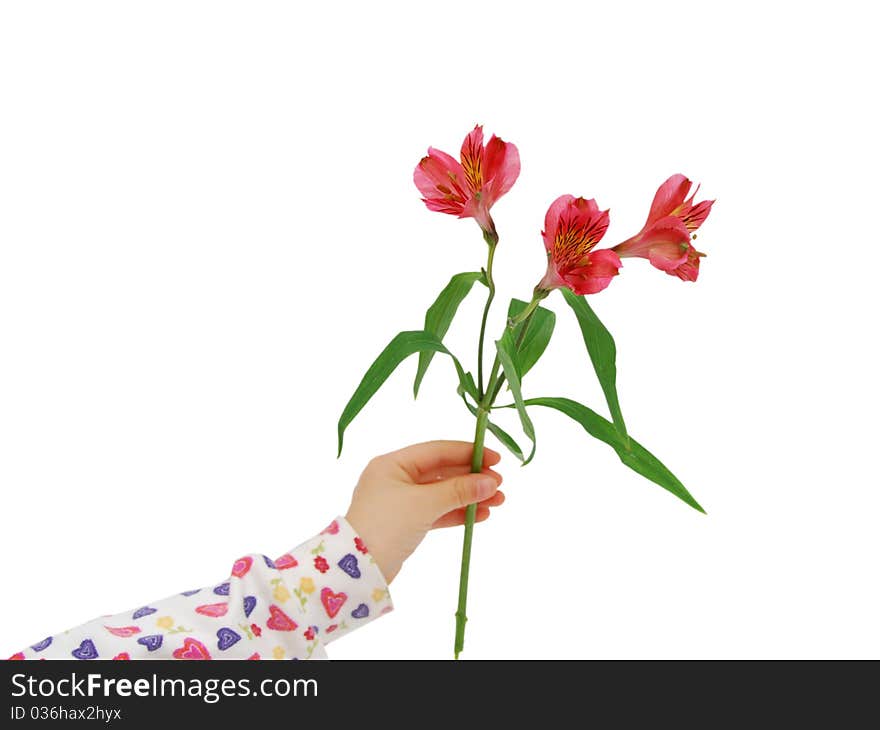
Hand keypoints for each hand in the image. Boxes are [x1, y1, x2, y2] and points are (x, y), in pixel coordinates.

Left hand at [344, 440, 504, 583]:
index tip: (496, 459)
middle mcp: (395, 478)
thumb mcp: (424, 504)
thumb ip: (459, 490)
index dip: (468, 453)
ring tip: (498, 501)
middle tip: (499, 484)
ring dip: (469, 496)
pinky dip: (458, 512)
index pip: (437, 451)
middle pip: (442, 471)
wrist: (358, 570)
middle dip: (472, 478)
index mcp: (393, 464)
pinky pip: (437, 511)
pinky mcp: (405, 523)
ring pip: (442, 493)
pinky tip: (481, 515)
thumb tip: (490, 482)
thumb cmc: (386, 526)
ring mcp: (400, 501)